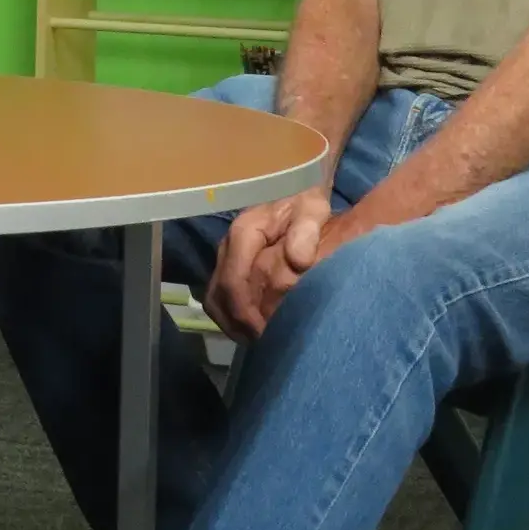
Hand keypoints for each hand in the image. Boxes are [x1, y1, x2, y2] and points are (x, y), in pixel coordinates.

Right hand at [206, 186, 328, 341]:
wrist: (295, 185)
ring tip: (258, 341)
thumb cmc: (305, 201)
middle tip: (265, 344)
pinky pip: (219, 298)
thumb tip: (298, 260)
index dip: (245, 313)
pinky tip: (252, 329)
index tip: (266, 333)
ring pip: (215, 300)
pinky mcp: (228, 265)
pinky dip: (232, 318)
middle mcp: (227, 246)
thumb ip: (307, 230)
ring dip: (232, 324)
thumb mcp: (313, 208)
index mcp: (244, 232)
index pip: (233, 282)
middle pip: (219, 295)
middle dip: (239, 325)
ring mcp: (225, 257)